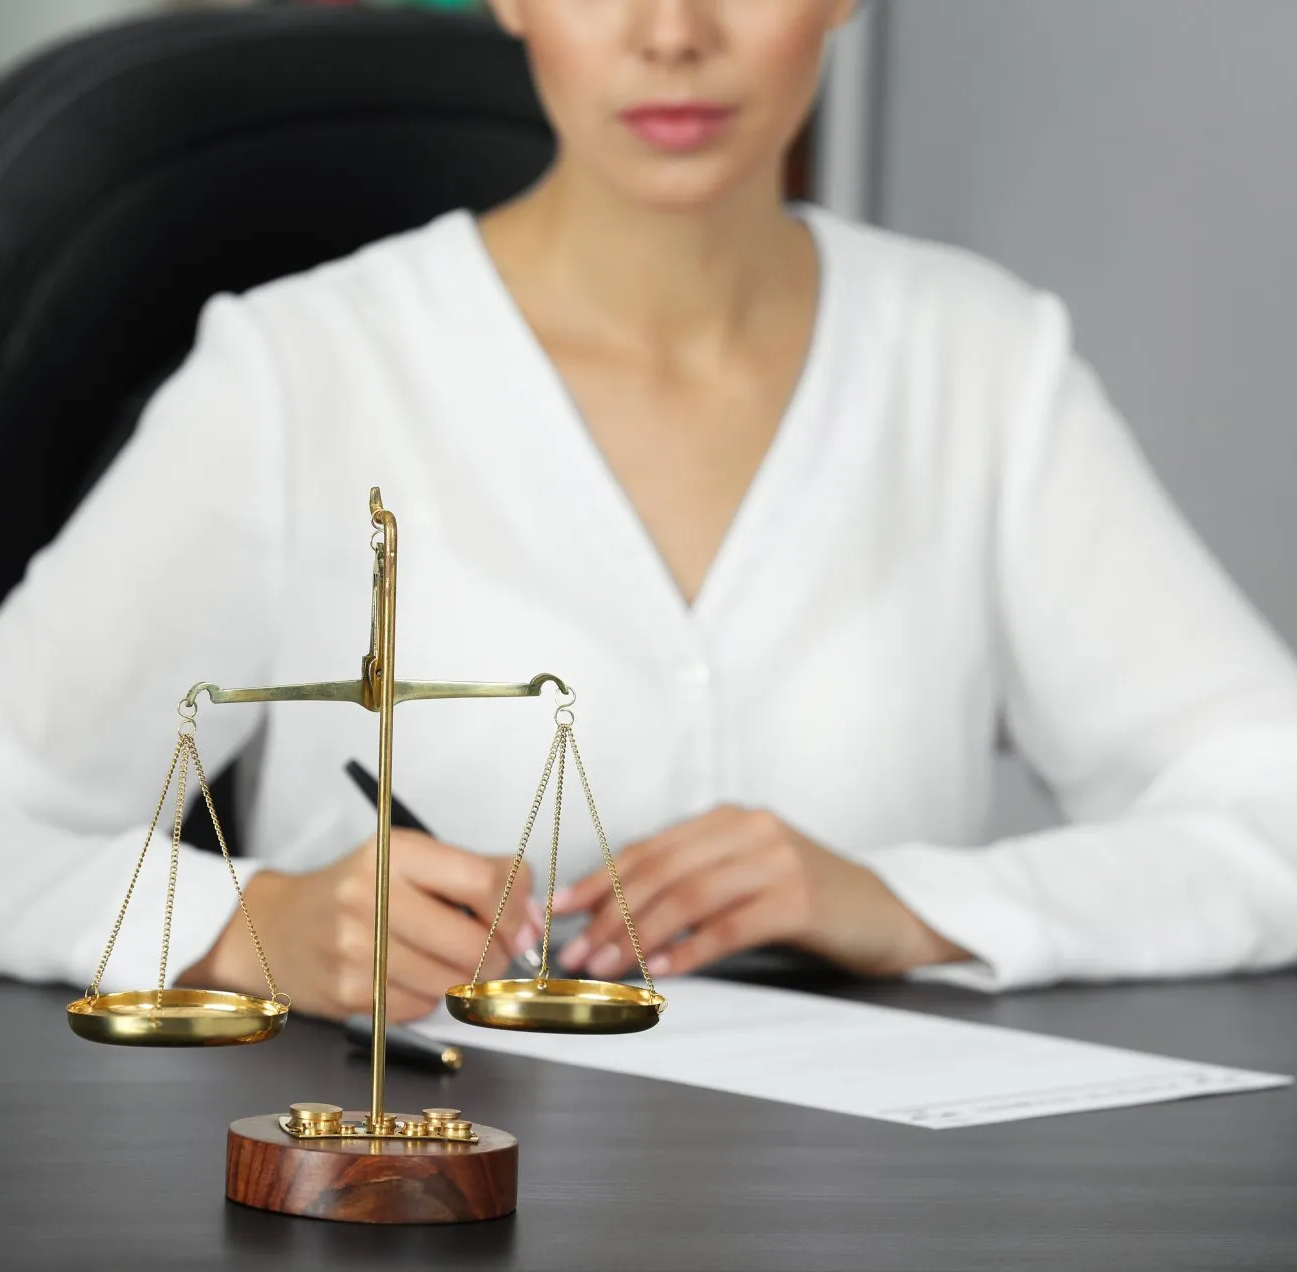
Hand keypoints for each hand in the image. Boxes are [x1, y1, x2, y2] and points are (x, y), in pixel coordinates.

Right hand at [179, 830, 535, 1021]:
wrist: (276, 929)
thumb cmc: (357, 889)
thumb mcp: (411, 859)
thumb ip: (477, 875)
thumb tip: (534, 916)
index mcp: (395, 853)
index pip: (483, 882)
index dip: (517, 908)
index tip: (523, 922)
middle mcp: (372, 898)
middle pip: (474, 943)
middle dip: (498, 954)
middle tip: (497, 951)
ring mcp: (357, 949)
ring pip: (452, 981)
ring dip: (465, 978)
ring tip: (450, 959)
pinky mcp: (351, 993)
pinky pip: (422, 1007)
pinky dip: (430, 996)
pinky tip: (412, 975)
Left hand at [552, 806, 966, 979]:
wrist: (891, 914)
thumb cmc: (809, 902)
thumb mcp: (746, 878)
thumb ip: (692, 886)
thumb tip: (614, 921)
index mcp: (728, 820)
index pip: (649, 849)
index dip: (599, 880)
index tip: (560, 911)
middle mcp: (749, 829)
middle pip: (662, 872)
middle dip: (609, 915)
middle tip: (576, 953)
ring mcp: (777, 860)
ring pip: (689, 897)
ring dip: (639, 936)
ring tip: (608, 968)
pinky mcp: (800, 897)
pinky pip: (732, 925)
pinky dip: (693, 950)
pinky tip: (667, 972)